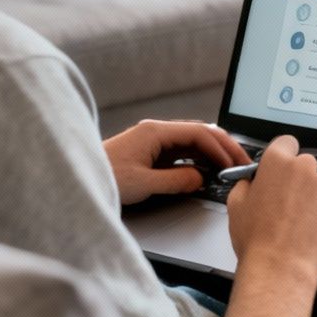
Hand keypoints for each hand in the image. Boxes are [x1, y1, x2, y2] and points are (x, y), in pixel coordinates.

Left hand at [102, 119, 250, 204]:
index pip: (199, 133)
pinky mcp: (149, 154)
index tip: (233, 163)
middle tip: (241, 162)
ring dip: (212, 153)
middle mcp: (156, 133)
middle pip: (199, 134)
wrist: (75, 181)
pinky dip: (198, 160)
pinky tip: (206, 170)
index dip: (220, 148)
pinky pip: (181, 153)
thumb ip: (176, 181)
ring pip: (192, 143)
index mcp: (155, 132)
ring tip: (229, 167)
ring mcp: (153, 142)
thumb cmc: (102, 178)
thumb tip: (200, 178)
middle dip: (223, 147)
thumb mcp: (143, 184)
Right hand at [224, 135, 316, 281]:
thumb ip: (247, 183)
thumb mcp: (236, 205)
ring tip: (297, 222)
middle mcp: (306, 168)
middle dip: (297, 179)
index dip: (282, 156)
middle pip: (304, 165)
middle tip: (284, 202)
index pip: (286, 143)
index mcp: (278, 162)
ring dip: (312, 196)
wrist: (281, 268)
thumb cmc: (256, 239)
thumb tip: (253, 181)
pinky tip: (310, 230)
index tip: (279, 169)